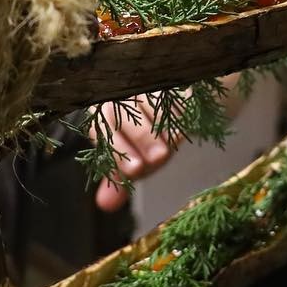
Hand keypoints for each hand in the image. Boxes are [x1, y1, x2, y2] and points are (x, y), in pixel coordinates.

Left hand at [90, 95, 178, 212]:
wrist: (176, 110)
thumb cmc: (147, 139)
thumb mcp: (134, 160)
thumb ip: (119, 181)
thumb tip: (105, 205)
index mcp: (103, 115)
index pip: (104, 131)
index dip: (119, 151)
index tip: (136, 170)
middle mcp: (118, 96)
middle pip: (126, 114)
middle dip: (143, 138)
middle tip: (160, 158)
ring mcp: (143, 85)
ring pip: (150, 102)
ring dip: (163, 126)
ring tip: (172, 145)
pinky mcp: (168, 81)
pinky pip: (173, 93)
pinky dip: (179, 111)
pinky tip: (183, 127)